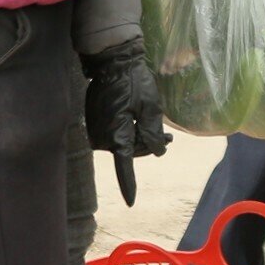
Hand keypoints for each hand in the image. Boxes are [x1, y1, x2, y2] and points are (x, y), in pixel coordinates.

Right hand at [80, 43, 170, 205]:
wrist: (111, 61)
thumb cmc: (134, 81)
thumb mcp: (152, 106)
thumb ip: (153, 132)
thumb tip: (158, 152)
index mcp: (116, 135)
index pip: (124, 166)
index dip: (129, 185)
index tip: (131, 202)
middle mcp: (102, 138)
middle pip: (130, 153)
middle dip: (148, 146)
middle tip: (169, 137)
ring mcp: (96, 131)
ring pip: (123, 145)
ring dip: (140, 139)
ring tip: (162, 131)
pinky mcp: (95, 123)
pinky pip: (115, 135)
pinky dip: (129, 132)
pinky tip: (140, 122)